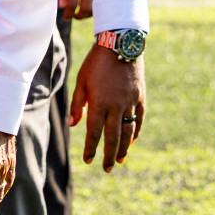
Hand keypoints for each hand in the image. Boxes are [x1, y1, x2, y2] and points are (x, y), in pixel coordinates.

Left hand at [58, 0, 94, 19]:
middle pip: (85, 9)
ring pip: (97, 5)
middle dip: (80, 16)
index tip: (66, 17)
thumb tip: (61, 5)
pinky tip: (94, 5)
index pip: (71, 4)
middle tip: (75, 17)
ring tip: (84, 13)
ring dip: (90, 12)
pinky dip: (99, 4)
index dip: (69, 14)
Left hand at [70, 43, 145, 171]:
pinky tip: (132, 141)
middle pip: (114, 137)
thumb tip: (73, 125)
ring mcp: (131, 102)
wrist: (120, 45)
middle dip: (109, 155)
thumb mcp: (81, 81)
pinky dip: (136, 132)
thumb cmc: (95, 62)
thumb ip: (78, 104)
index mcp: (99, 102)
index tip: (87, 160)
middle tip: (106, 169)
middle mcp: (117, 106)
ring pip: (128, 131)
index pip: (94, 132)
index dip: (90, 147)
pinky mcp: (141, 97)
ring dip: (124, 148)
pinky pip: (139, 119)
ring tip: (120, 160)